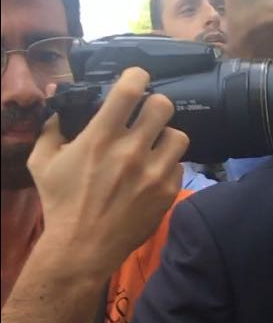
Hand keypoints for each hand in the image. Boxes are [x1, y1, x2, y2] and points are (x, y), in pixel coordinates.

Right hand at [27, 68, 187, 279]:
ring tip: (153, 145)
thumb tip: (59, 102)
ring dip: (166, 137)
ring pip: (179, 135)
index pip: (130, 90)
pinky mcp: (168, 191)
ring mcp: (154, 172)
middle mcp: (131, 151)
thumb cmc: (60, 202)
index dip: (137, 75)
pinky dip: (167, 166)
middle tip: (147, 115)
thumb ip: (52, 127)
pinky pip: (179, 165)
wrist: (82, 247)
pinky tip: (152, 173)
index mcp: (101, 137)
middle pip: (163, 105)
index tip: (137, 77)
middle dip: (155, 106)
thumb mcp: (43, 161)